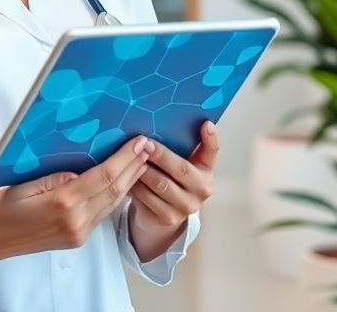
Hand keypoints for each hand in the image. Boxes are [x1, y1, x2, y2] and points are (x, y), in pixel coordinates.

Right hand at [0, 135, 156, 263]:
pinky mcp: (78, 239)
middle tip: (148, 147)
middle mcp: (76, 221)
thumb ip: (55, 177)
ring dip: (129, 182)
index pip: (103, 176)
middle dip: (134, 168)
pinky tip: (122, 184)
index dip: (124, 158)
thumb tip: (80, 171)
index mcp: (62, 203)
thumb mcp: (25, 184)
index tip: (139, 143)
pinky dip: (116, 197)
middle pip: (115, 191)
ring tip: (141, 162)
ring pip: (113, 204)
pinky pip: (103, 215)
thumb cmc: (2, 209)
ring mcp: (78, 233)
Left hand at [127, 121, 217, 256]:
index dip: (210, 139)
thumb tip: (158, 120)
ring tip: (130, 157)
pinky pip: (147, 198)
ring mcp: (186, 206)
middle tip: (145, 143)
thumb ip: (177, 147)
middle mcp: (202, 189)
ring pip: (161, 184)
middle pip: (181, 169)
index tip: (205, 123)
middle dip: (161, 155)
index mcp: (205, 170)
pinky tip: (125, 176)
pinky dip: (134, 185)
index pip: (212, 152)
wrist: (162, 214)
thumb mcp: (177, 164)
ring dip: (143, 170)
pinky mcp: (168, 217)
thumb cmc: (168, 179)